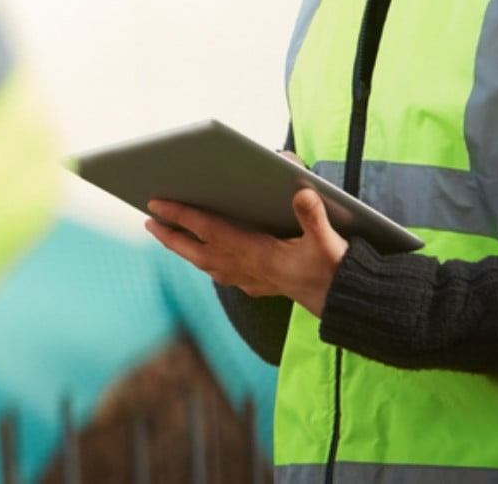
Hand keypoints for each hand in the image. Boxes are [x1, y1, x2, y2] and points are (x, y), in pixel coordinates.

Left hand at [144, 190, 350, 318]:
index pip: (210, 231)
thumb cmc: (337, 270)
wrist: (348, 305)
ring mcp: (252, 280)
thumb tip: (301, 192)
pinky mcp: (261, 285)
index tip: (156, 202)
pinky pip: (222, 273)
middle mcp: (248, 269)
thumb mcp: (329, 241)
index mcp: (258, 254)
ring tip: (167, 234)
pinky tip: (205, 257)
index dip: (182, 216)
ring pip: (207, 264)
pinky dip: (207, 262)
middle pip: (198, 251)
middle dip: (171, 235)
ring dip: (185, 249)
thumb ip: (314, 217)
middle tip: (148, 219)